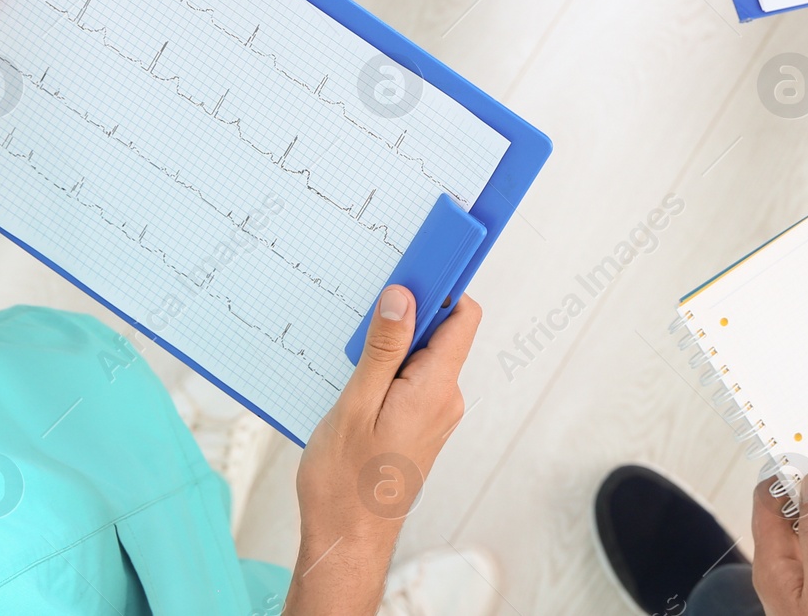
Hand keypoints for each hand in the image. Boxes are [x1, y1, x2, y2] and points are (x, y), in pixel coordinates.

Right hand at [286, 289, 479, 615]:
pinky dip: (388, 370)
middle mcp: (445, 399)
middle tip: (365, 315)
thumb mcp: (356, 406)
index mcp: (436, 389)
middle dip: (406, 315)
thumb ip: (384, 349)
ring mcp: (435, 413)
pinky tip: (357, 384)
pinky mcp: (420, 425)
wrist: (346, 541)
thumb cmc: (345, 484)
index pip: (462, 317)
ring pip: (422, 356)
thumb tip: (404, 297)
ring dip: (391, 347)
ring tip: (352, 361)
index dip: (443, 286)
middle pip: (440, 331)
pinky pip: (412, 380)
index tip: (416, 265)